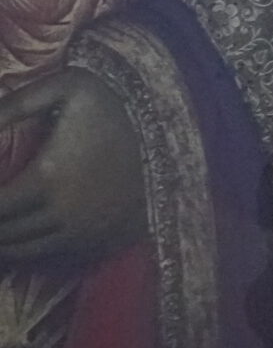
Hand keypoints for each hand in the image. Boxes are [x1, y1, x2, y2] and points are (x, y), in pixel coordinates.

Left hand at [0, 67, 148, 268]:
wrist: (180, 131)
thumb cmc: (119, 106)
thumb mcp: (66, 88)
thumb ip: (13, 104)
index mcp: (46, 178)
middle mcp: (64, 215)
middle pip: (6, 235)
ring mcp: (89, 233)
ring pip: (29, 252)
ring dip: (6, 245)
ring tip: (1, 231)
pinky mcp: (109, 242)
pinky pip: (60, 259)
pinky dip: (35, 254)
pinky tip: (25, 241)